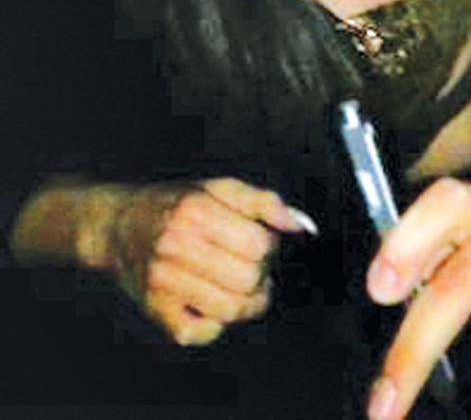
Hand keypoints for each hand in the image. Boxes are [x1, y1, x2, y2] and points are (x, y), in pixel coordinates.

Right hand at [104, 177, 307, 345]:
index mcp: (198, 210)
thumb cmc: (177, 204)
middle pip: (247, 279)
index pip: (259, 245)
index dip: (269, 247)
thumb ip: (263, 202)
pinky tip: (212, 304)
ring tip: (240, 288)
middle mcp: (177, 244)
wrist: (119, 224)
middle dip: (260, 276)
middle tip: (251, 268)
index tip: (260, 243)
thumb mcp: (219, 188)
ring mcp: (163, 279)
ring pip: (229, 309)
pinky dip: (214, 325)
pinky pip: (198, 332)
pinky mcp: (154, 308)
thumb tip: (299, 225)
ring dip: (245, 303)